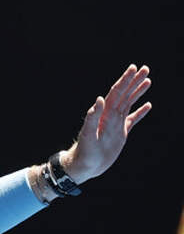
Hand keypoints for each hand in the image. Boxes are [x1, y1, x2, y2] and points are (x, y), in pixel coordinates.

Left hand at [63, 64, 152, 182]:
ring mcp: (116, 123)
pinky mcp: (121, 133)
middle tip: (145, 68)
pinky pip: (133, 119)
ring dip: (137, 92)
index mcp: (103, 114)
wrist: (85, 165)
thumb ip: (92, 117)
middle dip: (134, 81)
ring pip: (129, 103)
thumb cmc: (84, 151)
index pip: (116, 92)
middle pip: (124, 94)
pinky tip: (148, 105)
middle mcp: (110, 116)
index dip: (124, 80)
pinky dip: (140, 112)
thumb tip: (99, 99)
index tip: (133, 68)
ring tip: (148, 81)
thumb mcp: (88, 134)